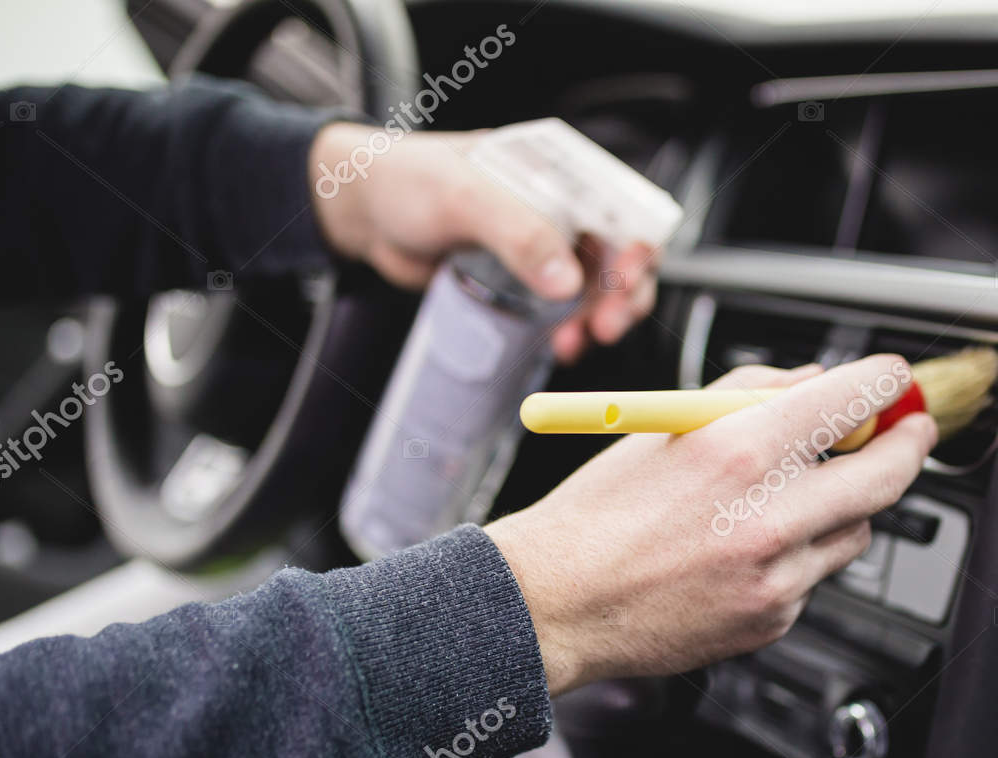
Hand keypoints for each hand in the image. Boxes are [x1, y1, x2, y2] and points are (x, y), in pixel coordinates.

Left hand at [309, 122, 657, 362]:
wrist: (359, 212)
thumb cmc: (405, 181)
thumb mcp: (464, 197)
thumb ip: (519, 233)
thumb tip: (567, 282)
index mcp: (559, 172)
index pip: (623, 207)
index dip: (638, 245)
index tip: (626, 279)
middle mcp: (562, 209)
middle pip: (620, 255)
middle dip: (623, 295)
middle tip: (605, 327)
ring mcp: (545, 249)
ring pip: (597, 289)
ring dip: (598, 319)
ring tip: (575, 343)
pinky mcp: (524, 283)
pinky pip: (564, 311)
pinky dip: (570, 330)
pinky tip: (560, 345)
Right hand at [485, 355, 937, 694]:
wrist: (558, 604)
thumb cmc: (599, 516)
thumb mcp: (665, 427)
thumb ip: (748, 394)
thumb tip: (813, 382)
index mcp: (738, 451)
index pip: (852, 401)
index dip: (885, 382)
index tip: (893, 378)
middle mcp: (767, 516)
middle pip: (887, 474)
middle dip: (908, 444)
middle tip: (910, 430)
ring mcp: (776, 576)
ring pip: (856, 529)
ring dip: (843, 505)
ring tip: (790, 498)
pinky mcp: (773, 619)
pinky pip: (815, 575)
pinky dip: (798, 555)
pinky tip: (745, 549)